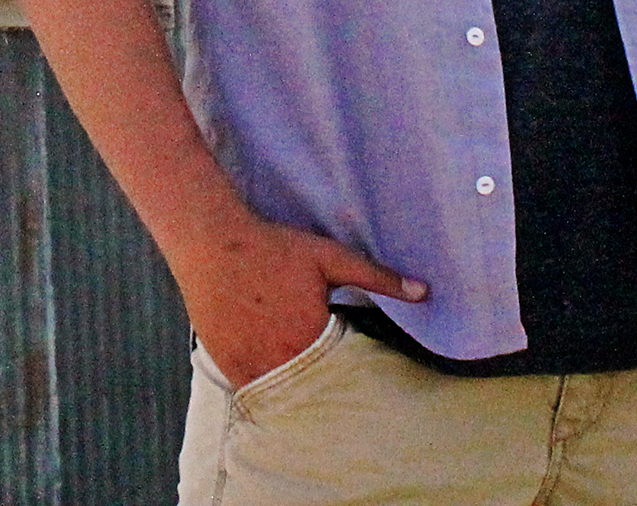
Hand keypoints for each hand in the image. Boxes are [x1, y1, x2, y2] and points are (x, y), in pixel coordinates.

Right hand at [171, 214, 426, 388]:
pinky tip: (273, 374)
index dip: (351, 371)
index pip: (344, 374)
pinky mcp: (227, 364)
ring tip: (303, 378)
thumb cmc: (272, 248)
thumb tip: (423, 292)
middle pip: (314, 389)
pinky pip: (252, 390)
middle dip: (324, 384)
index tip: (353, 363)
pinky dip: (265, 387)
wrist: (212, 242)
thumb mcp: (330, 258)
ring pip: (283, 395)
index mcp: (311, 339)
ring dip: (295, 389)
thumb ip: (378, 278)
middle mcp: (280, 361)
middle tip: (330, 376)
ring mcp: (250, 366)